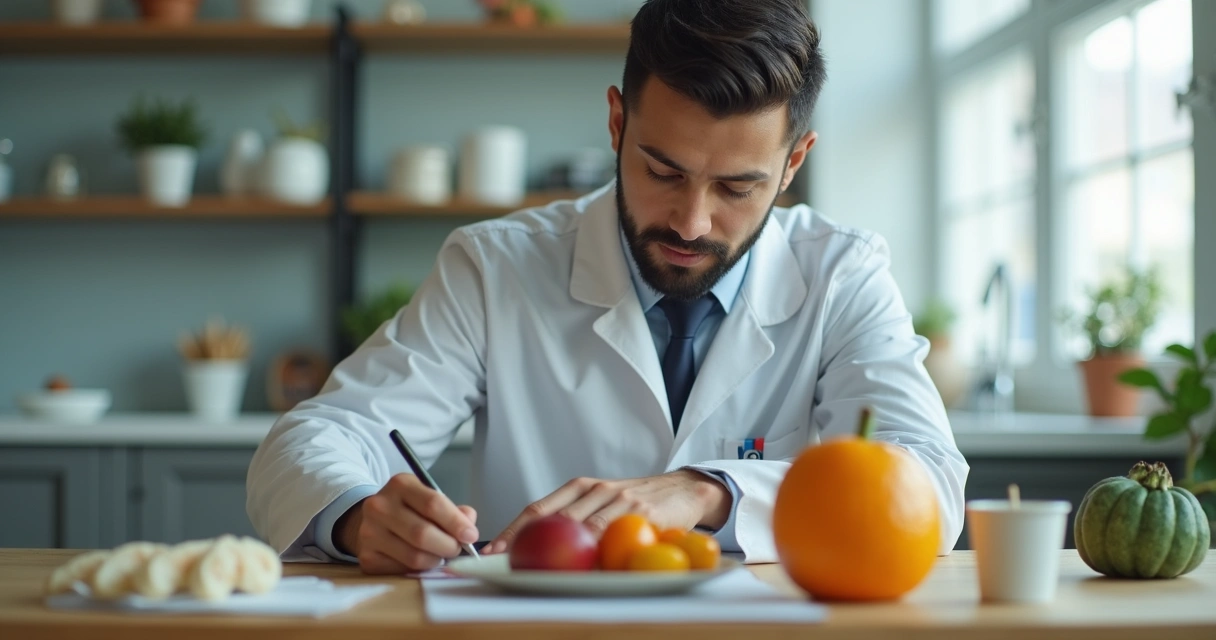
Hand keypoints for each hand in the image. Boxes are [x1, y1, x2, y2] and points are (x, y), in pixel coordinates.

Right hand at [335, 473, 478, 573]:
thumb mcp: (428, 498)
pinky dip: (419, 570)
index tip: (471, 536)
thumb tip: (469, 528)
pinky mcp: (366, 557)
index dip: (456, 523)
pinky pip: (402, 570)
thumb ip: (453, 510)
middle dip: (448, 546)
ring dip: (435, 560)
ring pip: (414, 556)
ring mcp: (369, 533)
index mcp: (400, 484)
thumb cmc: (408, 510)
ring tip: (440, 555)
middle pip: (422, 533)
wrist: (369, 521)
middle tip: (457, 550)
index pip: (433, 504)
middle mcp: (380, 506)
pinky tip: (422, 561)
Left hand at [484, 469, 730, 553]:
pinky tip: (585, 569)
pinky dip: (598, 552)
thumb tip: (537, 548)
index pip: (538, 509)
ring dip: (559, 552)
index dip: (513, 531)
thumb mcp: (601, 502)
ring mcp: (619, 500)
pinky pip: (615, 535)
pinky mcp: (642, 511)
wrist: (682, 490)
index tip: (494, 552)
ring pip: (582, 528)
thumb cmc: (636, 502)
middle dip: (527, 543)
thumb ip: (576, 518)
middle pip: (554, 519)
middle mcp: (596, 489)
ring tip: (539, 571)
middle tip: (507, 565)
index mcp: (580, 487)